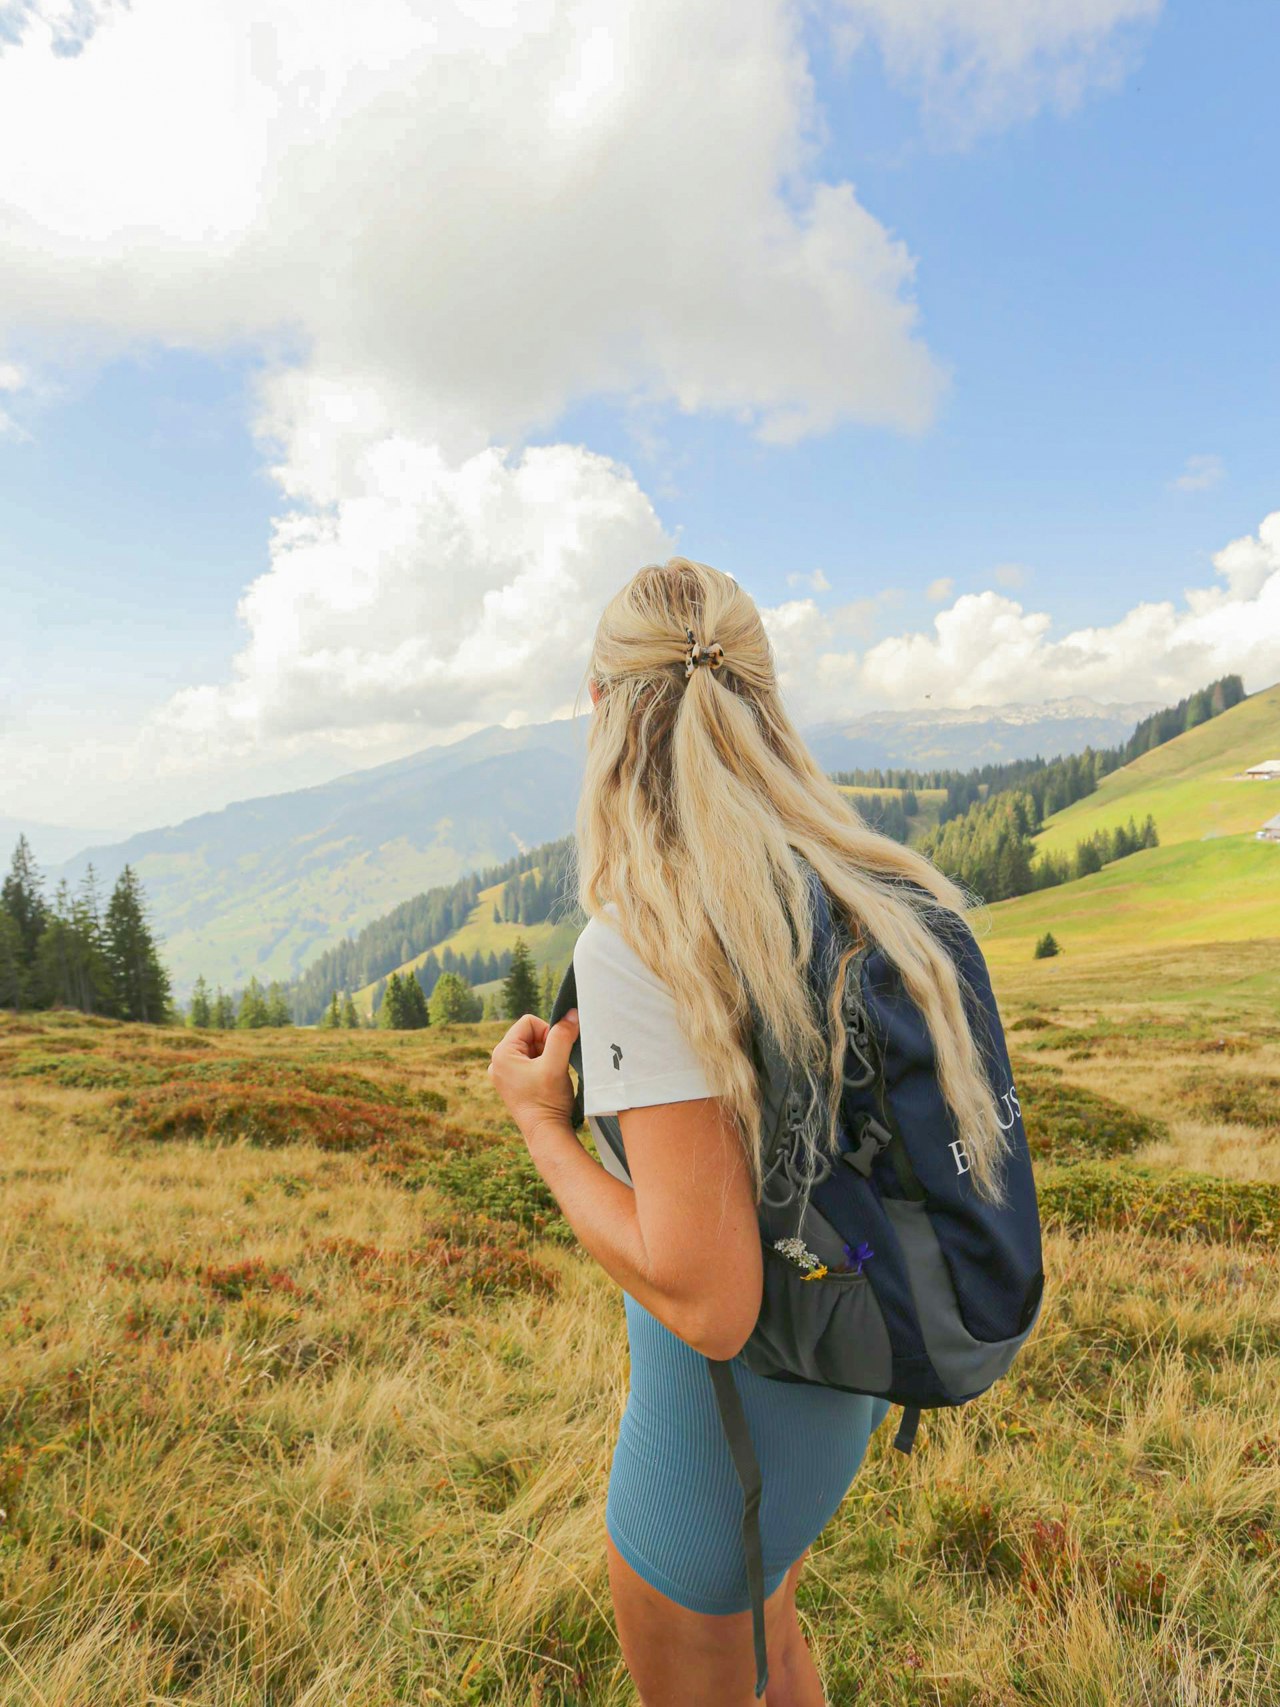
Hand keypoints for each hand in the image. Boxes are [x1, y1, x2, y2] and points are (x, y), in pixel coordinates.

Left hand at [487, 1009, 580, 1148]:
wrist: (546, 1134)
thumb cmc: (548, 1100)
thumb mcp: (556, 1063)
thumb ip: (563, 1035)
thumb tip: (572, 1013)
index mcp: (501, 1053)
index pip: (528, 1022)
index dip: (547, 1032)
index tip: (555, 1053)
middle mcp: (497, 1062)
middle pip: (530, 1035)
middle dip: (547, 1046)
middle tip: (554, 1066)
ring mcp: (504, 1074)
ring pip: (532, 1049)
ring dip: (547, 1056)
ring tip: (551, 1076)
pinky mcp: (512, 1083)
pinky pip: (530, 1062)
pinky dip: (543, 1067)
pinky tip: (547, 1082)